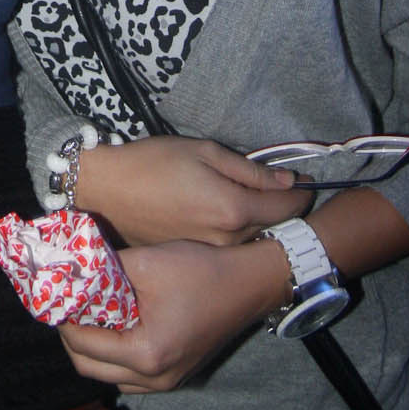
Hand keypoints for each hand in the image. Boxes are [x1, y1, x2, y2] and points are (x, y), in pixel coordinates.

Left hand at [59, 236, 287, 392]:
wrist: (249, 282)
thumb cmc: (200, 270)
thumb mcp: (146, 262)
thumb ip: (104, 270)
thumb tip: (71, 270)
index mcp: (145, 353)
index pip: (82, 345)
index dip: (61, 319)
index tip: (52, 296)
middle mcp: (154, 378)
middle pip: (90, 368)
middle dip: (72, 336)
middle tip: (65, 305)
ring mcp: (168, 381)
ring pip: (110, 374)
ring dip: (94, 347)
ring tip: (89, 312)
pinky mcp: (177, 374)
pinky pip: (132, 373)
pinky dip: (117, 353)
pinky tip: (118, 322)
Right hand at [78, 135, 312, 246]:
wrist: (105, 189)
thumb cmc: (152, 162)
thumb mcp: (204, 152)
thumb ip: (250, 170)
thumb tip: (287, 181)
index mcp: (233, 209)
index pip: (287, 208)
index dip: (301, 193)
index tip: (303, 181)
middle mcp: (227, 239)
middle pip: (271, 226)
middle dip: (277, 207)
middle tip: (271, 184)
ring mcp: (209, 253)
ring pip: (249, 237)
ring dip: (254, 220)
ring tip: (240, 197)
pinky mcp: (193, 257)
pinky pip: (226, 245)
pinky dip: (229, 230)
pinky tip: (213, 212)